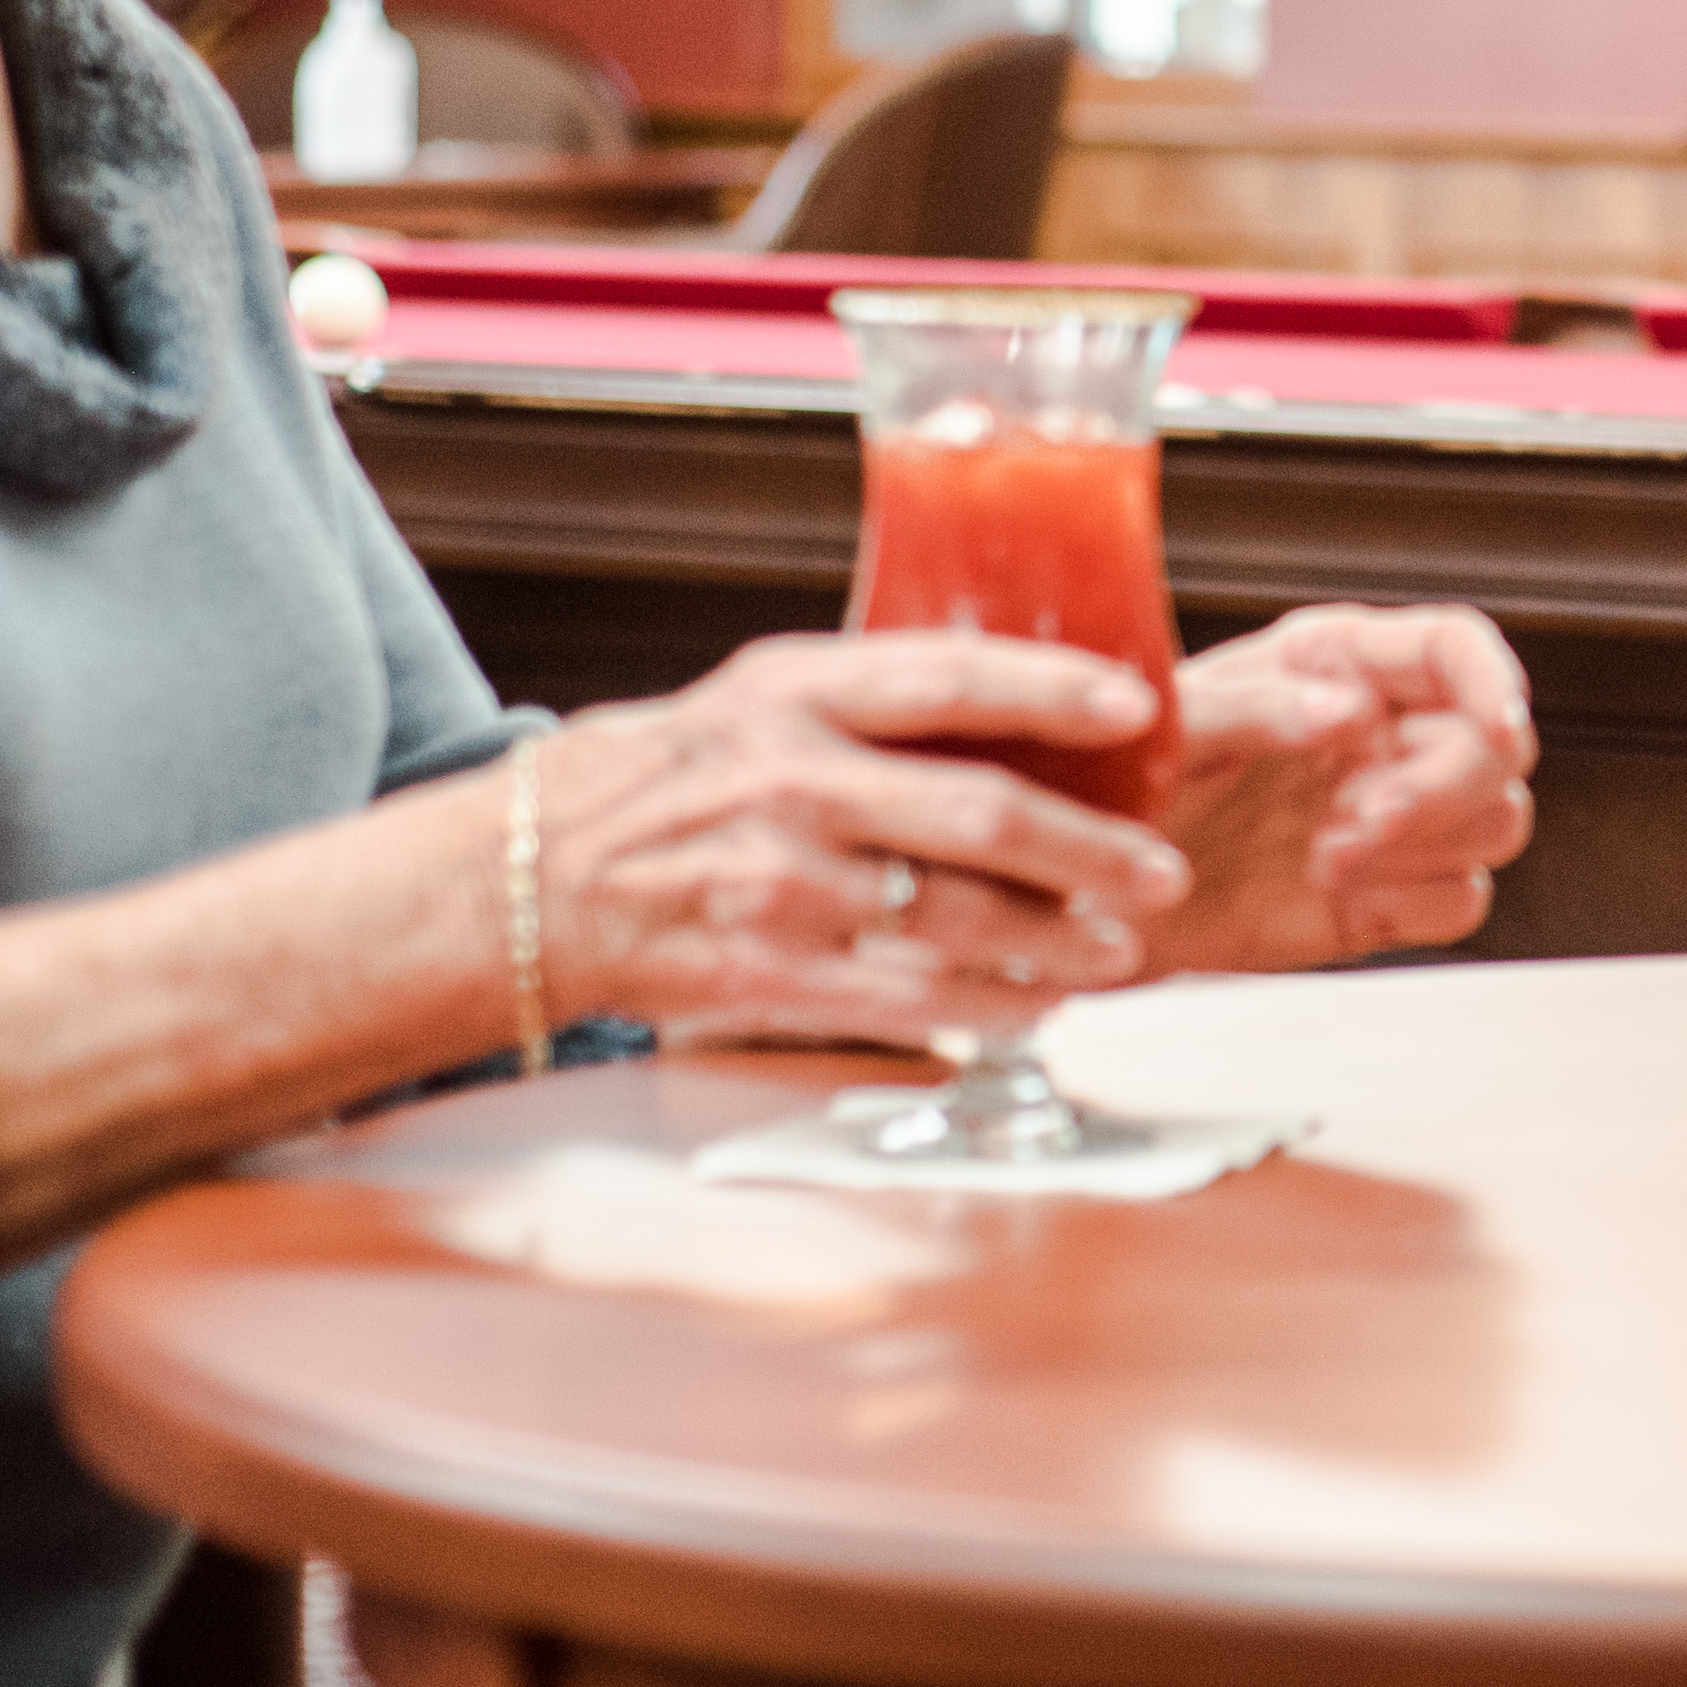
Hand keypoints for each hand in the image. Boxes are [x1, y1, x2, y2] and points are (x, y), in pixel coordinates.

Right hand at [544, 632, 1195, 1051]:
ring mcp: (775, 884)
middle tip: (1162, 870)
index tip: (1140, 705)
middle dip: (1091, 849)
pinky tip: (1038, 1010)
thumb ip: (873, 699)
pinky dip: (985, 1010)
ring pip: (955, 918)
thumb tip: (1022, 695)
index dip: (1052, 688)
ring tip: (1119, 950)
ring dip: (1056, 942)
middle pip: (977, 813)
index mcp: (792, 694)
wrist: (523, 882)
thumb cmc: (661, 782)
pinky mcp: (762, 973)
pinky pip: (901, 1000)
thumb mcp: (755, 699)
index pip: (947, 676)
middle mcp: (789, 782)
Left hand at [1135, 604, 1539, 976]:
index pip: (1458, 649)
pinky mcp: (1384, 897)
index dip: (1495, 681)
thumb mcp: (1171, 727)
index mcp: (1338, 663)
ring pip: (1494, 821)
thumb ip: (1260, 705)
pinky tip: (1338, 891)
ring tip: (1327, 857)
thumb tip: (1353, 707)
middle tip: (1361, 821)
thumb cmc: (1116, 790)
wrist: (1083, 901)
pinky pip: (1461, 899)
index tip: (1497, 726)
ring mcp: (1388, 817)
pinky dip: (1417, 901)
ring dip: (1425, 845)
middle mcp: (1381, 733)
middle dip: (1443, 788)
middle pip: (1495, 747)